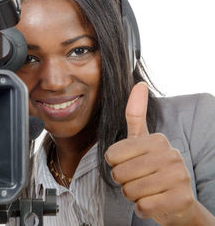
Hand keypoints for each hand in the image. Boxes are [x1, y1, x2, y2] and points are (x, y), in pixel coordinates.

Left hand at [105, 82, 196, 224]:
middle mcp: (171, 154)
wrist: (177, 202)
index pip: (112, 155)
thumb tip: (139, 84)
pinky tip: (152, 203)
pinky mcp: (181, 199)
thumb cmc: (153, 170)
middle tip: (138, 181)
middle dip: (123, 182)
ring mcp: (179, 176)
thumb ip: (136, 115)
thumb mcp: (142, 141)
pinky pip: (143, 206)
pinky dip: (142, 209)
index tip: (130, 165)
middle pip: (120, 173)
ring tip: (146, 191)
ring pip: (130, 190)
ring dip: (132, 196)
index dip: (115, 165)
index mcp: (157, 139)